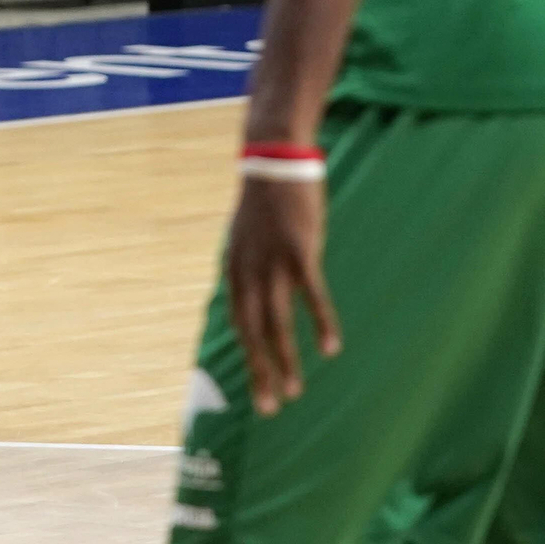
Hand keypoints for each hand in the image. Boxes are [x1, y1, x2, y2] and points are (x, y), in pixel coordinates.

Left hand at [226, 176, 340, 416]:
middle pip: (251, 329)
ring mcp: (273, 260)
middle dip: (260, 370)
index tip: (257, 386)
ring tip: (294, 393)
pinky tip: (330, 348)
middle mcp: (248, 268)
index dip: (248, 355)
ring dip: (286, 359)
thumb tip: (256, 296)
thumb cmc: (265, 202)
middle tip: (269, 407)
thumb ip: (251, 268)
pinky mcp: (299, 249)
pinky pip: (312, 294)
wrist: (273, 158)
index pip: (238, 321)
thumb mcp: (248, 237)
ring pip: (277, 321)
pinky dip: (321, 322)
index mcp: (235, 266)